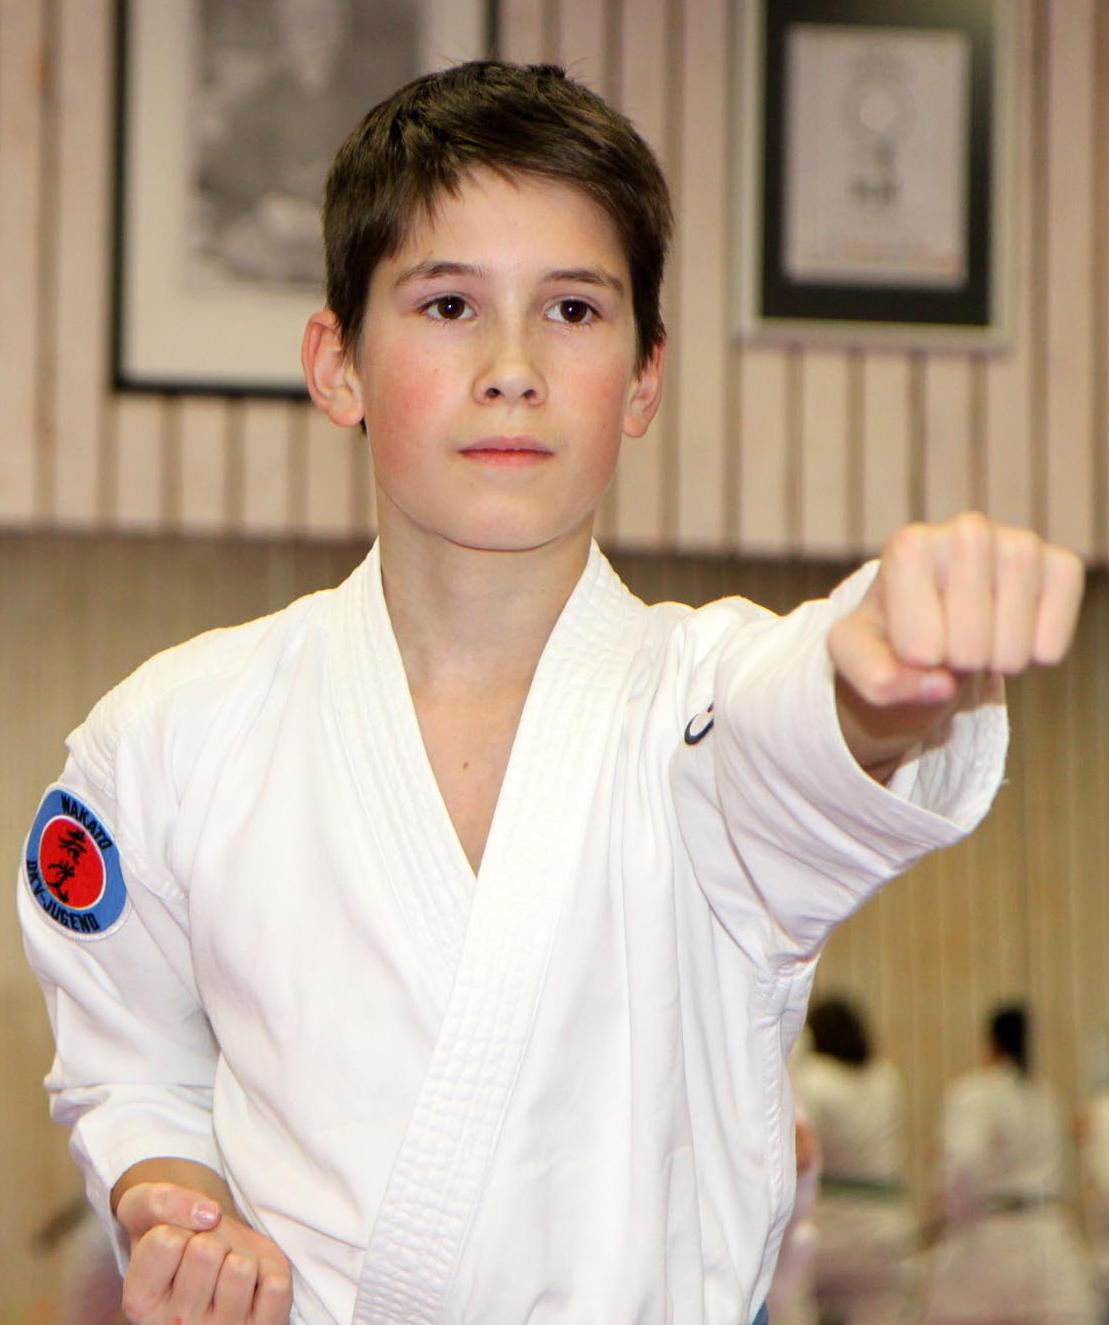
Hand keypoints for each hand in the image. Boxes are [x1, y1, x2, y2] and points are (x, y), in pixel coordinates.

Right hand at [116, 1182, 292, 1324]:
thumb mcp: (145, 1212)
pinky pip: (276, 1285)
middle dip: (212, 1237)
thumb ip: (160, 1201)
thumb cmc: (177, 1241)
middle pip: (206, 1251)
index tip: (179, 1242)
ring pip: (241, 1268)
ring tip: (227, 1272)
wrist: (215, 1262)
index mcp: (139, 1304)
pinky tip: (251, 1287)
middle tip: (207, 1257)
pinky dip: (269, 1272)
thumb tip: (209, 1214)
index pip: (165, 1241)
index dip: (179, 1226)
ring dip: (240, 1255)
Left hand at [829, 513, 1083, 775]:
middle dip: (956, 664)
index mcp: (909, 546)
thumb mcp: (855, 658)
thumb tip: (942, 685)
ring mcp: (1019, 544)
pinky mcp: (1061, 566)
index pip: (922, 643)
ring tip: (979, 642)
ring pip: (1014, 645)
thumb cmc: (890, 636)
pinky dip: (1036, 657)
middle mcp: (967, 531)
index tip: (910, 641)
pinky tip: (1015, 637)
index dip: (918, 660)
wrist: (934, 627)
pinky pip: (1054, 640)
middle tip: (948, 644)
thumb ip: (876, 677)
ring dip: (995, 663)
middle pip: (971, 643)